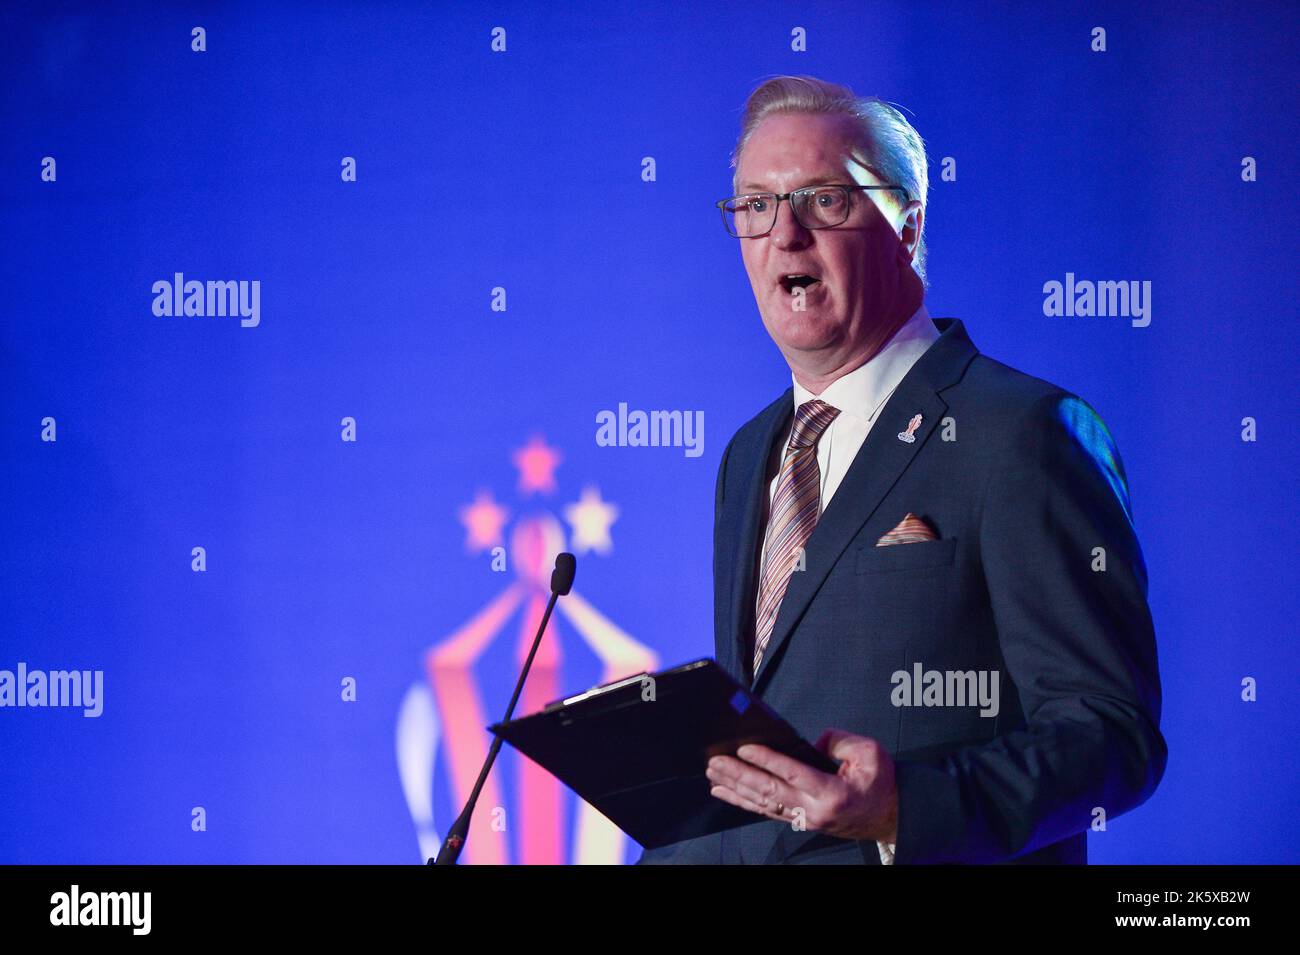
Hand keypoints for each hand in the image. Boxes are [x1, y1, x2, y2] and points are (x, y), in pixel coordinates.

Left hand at [706, 728, 897, 842]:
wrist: (889, 816)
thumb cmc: (880, 782)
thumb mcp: (869, 753)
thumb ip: (838, 742)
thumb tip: (810, 742)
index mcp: (833, 793)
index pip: (793, 774)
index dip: (767, 760)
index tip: (745, 747)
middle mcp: (814, 810)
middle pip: (769, 791)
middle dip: (740, 775)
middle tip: (717, 761)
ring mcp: (804, 818)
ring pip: (763, 804)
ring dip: (735, 788)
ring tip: (714, 774)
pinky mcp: (799, 820)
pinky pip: (765, 811)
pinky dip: (742, 801)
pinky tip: (724, 792)